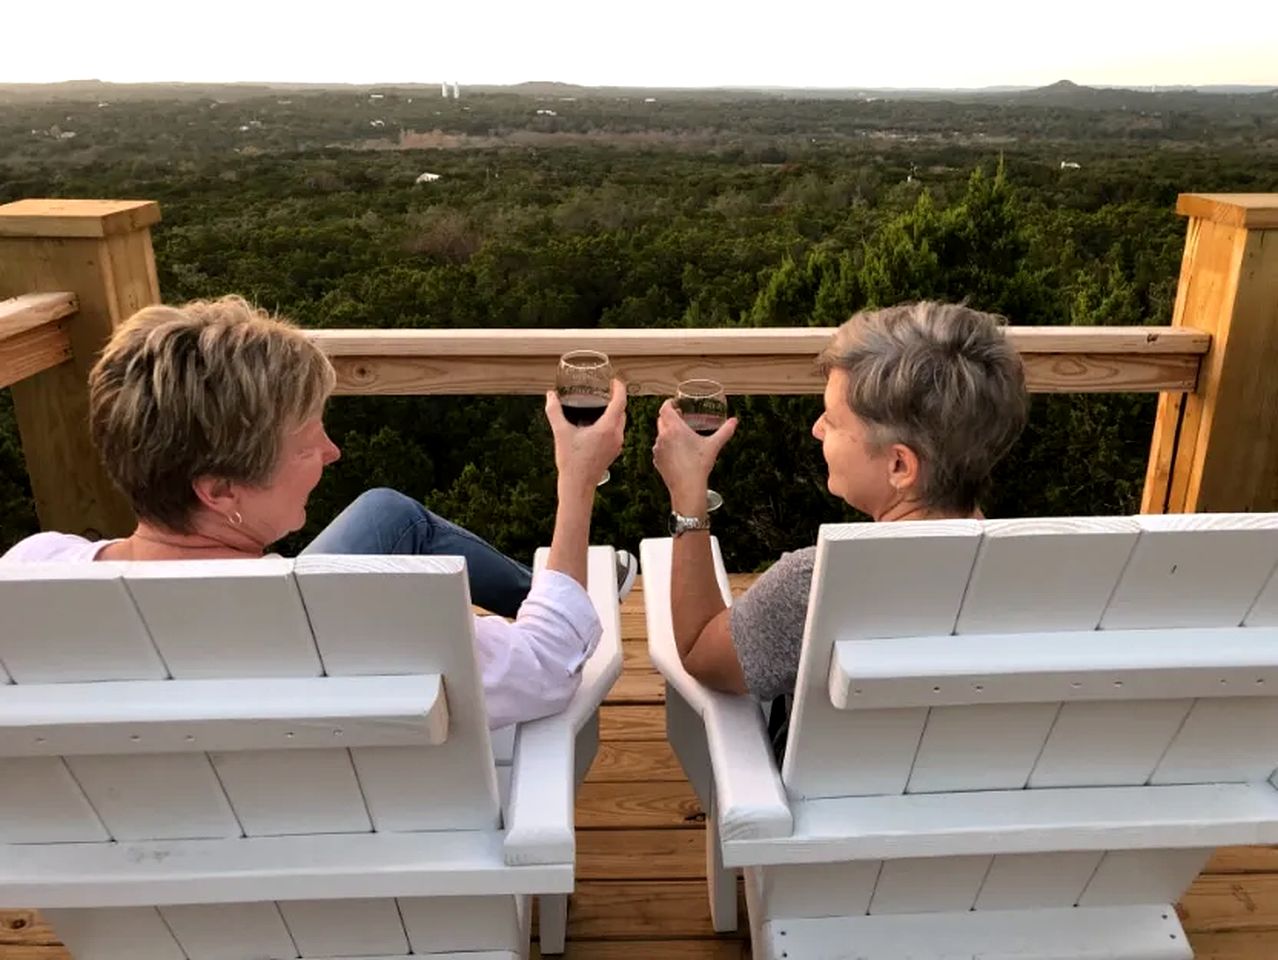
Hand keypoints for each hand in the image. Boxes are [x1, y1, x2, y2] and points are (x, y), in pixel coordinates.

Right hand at [545, 379, 626, 495]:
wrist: (577, 486)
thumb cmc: (571, 461)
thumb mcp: (560, 432)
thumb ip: (554, 411)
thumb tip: (550, 395)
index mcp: (607, 427)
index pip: (620, 401)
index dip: (618, 388)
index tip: (612, 381)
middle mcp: (616, 435)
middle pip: (622, 410)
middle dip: (615, 398)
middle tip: (603, 390)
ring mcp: (617, 444)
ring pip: (621, 422)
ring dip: (614, 412)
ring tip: (600, 405)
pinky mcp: (614, 452)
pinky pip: (617, 432)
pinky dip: (611, 424)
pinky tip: (597, 425)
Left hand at [652, 398, 736, 507]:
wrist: (687, 487)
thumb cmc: (699, 465)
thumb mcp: (713, 445)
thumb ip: (725, 431)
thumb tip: (734, 421)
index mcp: (675, 428)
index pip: (665, 408)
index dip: (669, 403)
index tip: (676, 404)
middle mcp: (663, 436)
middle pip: (661, 419)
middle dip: (670, 416)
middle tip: (681, 417)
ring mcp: (658, 449)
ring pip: (660, 434)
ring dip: (668, 431)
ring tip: (680, 434)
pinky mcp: (657, 460)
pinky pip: (659, 447)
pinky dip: (666, 445)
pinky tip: (677, 451)